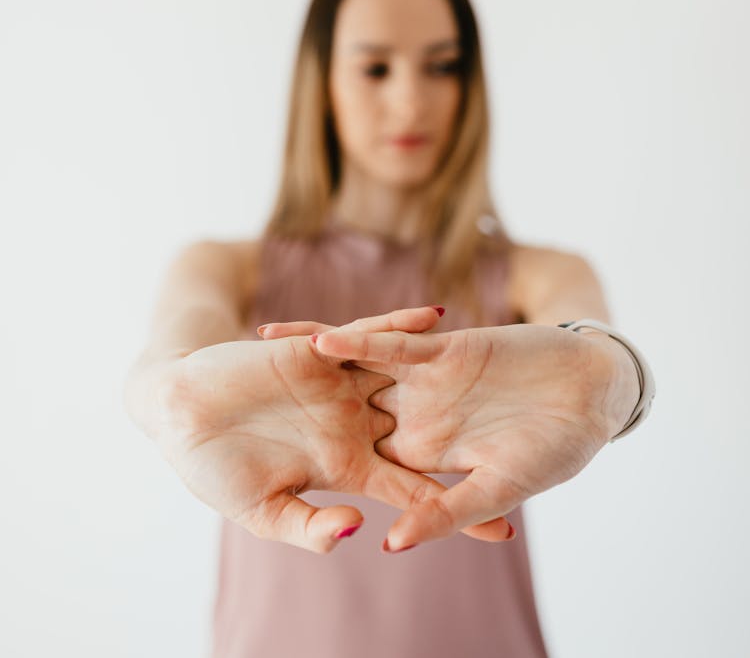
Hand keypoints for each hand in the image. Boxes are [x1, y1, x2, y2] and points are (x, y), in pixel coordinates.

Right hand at [146, 306, 505, 553]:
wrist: (176, 412)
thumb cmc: (211, 469)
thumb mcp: (261, 513)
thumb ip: (309, 527)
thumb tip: (359, 529)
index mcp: (345, 466)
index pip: (414, 488)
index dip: (456, 507)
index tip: (505, 528)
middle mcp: (353, 423)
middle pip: (425, 429)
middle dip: (472, 434)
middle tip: (528, 438)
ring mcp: (341, 384)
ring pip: (408, 376)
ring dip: (450, 370)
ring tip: (502, 360)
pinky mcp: (322, 351)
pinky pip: (369, 335)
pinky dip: (399, 325)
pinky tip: (436, 316)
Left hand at [264, 317, 620, 549]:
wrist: (593, 391)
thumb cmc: (559, 448)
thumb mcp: (500, 487)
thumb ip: (445, 513)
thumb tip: (389, 546)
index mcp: (426, 459)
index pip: (362, 470)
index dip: (314, 472)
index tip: (260, 478)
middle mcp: (416, 418)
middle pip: (343, 411)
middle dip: (295, 405)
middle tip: (236, 405)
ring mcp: (426, 382)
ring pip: (355, 369)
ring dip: (308, 361)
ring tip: (254, 353)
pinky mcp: (441, 348)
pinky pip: (388, 343)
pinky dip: (354, 340)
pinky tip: (313, 338)